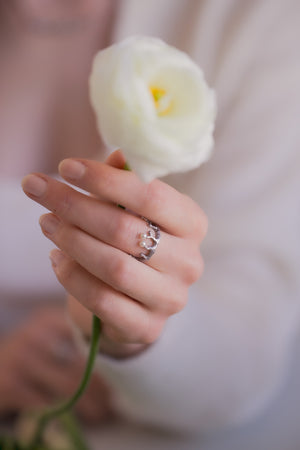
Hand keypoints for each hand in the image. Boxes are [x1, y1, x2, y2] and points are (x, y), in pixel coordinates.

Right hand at [0, 308, 110, 422]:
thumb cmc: (30, 351)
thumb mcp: (48, 333)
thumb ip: (74, 332)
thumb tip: (119, 347)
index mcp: (47, 318)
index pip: (85, 335)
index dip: (107, 355)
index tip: (124, 370)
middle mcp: (33, 335)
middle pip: (79, 363)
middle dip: (101, 384)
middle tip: (116, 397)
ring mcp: (20, 359)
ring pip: (67, 385)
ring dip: (90, 401)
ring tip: (104, 410)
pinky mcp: (10, 384)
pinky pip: (47, 402)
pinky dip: (68, 413)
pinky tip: (83, 417)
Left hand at [22, 151, 206, 357]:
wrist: (138, 300)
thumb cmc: (134, 244)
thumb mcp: (135, 210)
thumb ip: (128, 183)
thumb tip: (118, 154)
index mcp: (192, 223)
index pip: (151, 195)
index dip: (105, 179)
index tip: (65, 166)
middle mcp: (189, 262)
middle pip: (125, 229)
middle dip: (75, 206)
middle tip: (39, 189)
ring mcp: (171, 298)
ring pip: (114, 266)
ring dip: (71, 240)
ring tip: (46, 222)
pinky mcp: (147, 327)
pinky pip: (102, 300)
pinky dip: (72, 277)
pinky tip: (56, 258)